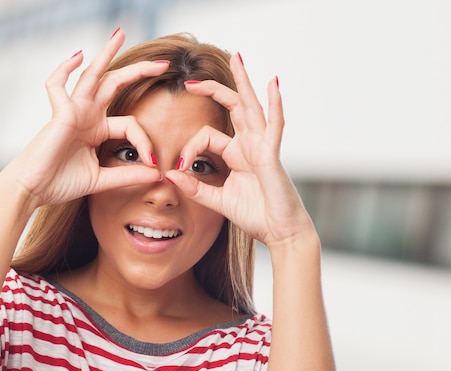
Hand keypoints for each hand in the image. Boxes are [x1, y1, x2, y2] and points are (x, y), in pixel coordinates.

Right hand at [1, 29, 164, 209]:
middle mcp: (87, 115)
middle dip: (139, 72)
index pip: (131, 125)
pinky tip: (78, 56)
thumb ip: (129, 175)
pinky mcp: (60, 114)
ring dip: (106, 54)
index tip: (154, 164)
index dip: (145, 142)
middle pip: (115, 85)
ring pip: (92, 76)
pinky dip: (64, 69)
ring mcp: (73, 111)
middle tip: (163, 64)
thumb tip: (157, 174)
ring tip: (120, 34)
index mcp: (97, 130)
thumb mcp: (103, 180)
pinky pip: (57, 85)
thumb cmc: (61, 183)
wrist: (35, 191)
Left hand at [164, 54, 315, 248]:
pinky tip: (272, 83)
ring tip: (236, 58)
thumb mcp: (218, 201)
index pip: (207, 136)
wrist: (280, 233)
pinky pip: (274, 126)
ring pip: (251, 107)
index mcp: (237, 155)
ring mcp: (262, 148)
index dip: (189, 147)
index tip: (178, 168)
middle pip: (232, 108)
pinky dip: (275, 104)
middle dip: (214, 89)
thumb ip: (195, 188)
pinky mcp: (272, 156)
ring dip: (243, 82)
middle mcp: (250, 146)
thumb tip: (169, 175)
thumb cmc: (256, 216)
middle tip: (192, 78)